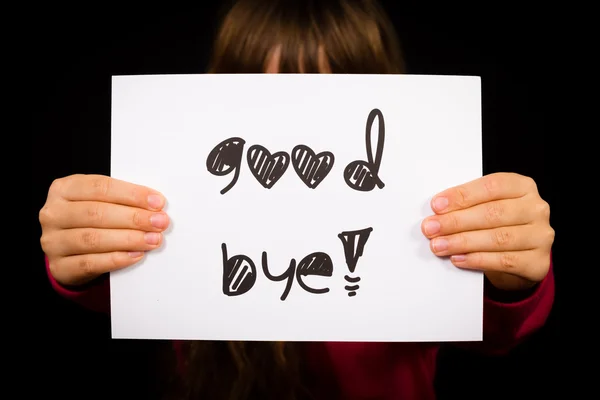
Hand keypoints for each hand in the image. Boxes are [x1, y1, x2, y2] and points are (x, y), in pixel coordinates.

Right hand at [39, 174, 169, 285]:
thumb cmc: (92, 221)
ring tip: (154, 239)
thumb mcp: (101, 203)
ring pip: (93, 239)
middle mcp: (53, 213)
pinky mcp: (59, 267)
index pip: (100, 187)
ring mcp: (52, 241)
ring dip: (129, 239)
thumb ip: (122, 201)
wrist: (71, 254)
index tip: (157, 202)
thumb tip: (156, 205)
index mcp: (64, 188)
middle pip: (97, 213)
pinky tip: (137, 255)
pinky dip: (117, 259)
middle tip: (160, 222)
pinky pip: (90, 263)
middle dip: (134, 217)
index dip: (132, 194)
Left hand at [421, 173, 553, 290]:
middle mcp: (536, 209)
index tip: (437, 205)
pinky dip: (477, 260)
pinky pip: (504, 260)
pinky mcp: (538, 262)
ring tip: (439, 245)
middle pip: (493, 213)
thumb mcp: (486, 207)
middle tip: (431, 228)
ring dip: (463, 242)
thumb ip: (467, 205)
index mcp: (522, 186)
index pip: (491, 186)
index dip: (462, 195)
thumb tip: (437, 211)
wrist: (519, 258)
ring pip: (498, 238)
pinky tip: (458, 259)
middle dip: (456, 221)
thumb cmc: (497, 226)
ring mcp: (541, 236)